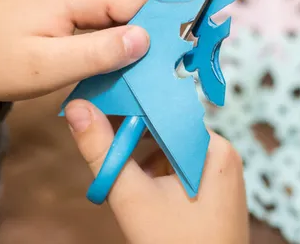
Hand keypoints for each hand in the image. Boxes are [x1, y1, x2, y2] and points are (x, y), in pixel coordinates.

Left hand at [0, 0, 153, 126]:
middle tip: (152, 77)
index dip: (167, 30)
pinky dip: (114, 32)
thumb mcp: (46, 67)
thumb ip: (98, 53)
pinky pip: (107, 7)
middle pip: (138, 2)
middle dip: (148, 37)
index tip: (180, 63)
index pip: (146, 1)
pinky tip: (108, 57)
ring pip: (125, 6)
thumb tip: (147, 39)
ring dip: (131, 37)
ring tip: (129, 71)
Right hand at [64, 101, 248, 243]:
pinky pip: (182, 166)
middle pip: (167, 129)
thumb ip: (102, 151)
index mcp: (212, 147)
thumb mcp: (131, 196)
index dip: (126, 106)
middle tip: (102, 144)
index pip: (164, 110)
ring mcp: (222, 172)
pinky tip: (143, 191)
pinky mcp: (216, 188)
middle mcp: (223, 152)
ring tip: (122, 175)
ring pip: (172, 148)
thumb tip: (76, 107)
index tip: (95, 104)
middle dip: (132, 137)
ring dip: (143, 158)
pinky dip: (158, 173)